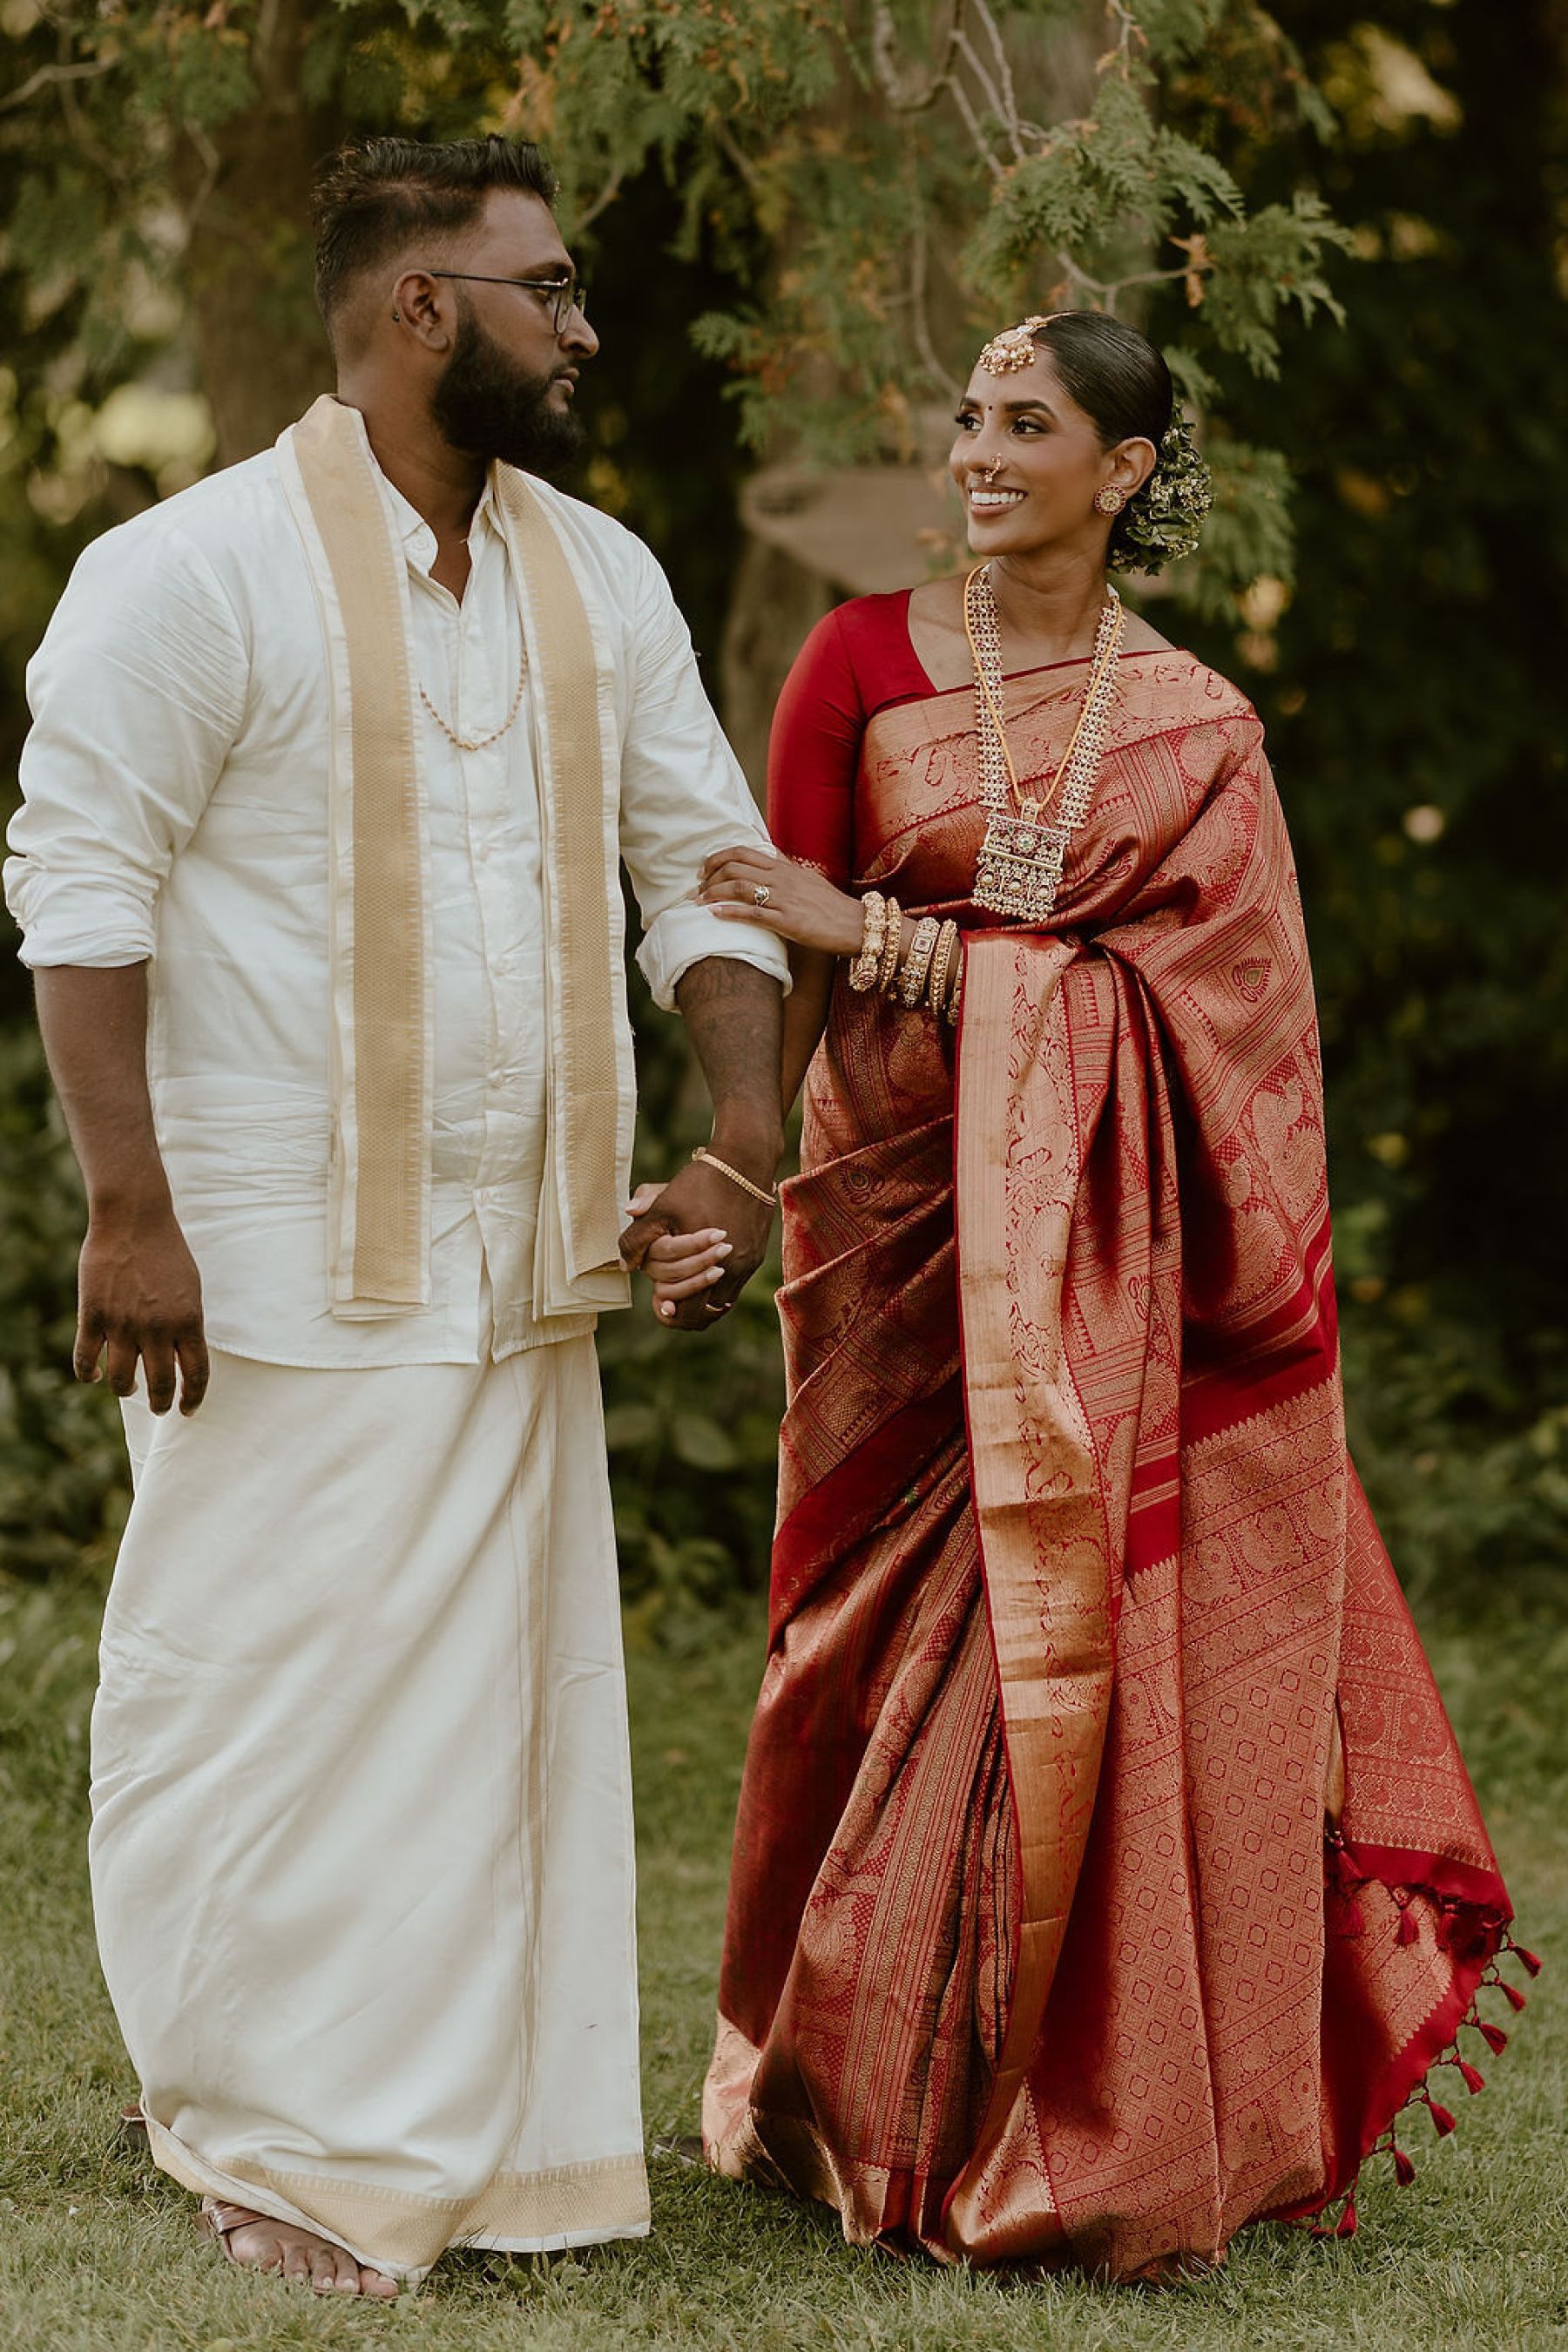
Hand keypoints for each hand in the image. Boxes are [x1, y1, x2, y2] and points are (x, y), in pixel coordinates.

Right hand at [75, 1195, 208, 1414]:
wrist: (134, 1220)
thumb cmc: (167, 1252)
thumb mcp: (190, 1290)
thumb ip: (186, 1325)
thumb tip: (178, 1358)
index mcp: (189, 1321)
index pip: (195, 1374)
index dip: (192, 1398)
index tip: (188, 1410)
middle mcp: (158, 1328)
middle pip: (160, 1385)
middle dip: (160, 1403)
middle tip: (159, 1407)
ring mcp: (123, 1324)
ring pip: (121, 1380)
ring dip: (126, 1390)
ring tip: (129, 1388)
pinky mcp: (93, 1316)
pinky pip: (86, 1359)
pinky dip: (88, 1374)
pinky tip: (93, 1376)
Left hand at [620, 1158, 774, 1331]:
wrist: (745, 1163)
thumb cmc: (701, 1181)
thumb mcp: (664, 1201)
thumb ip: (640, 1233)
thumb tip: (625, 1262)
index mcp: (699, 1254)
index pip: (678, 1296)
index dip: (665, 1306)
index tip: (660, 1305)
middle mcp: (725, 1264)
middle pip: (700, 1309)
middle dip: (682, 1311)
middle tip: (669, 1309)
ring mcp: (743, 1263)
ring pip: (720, 1304)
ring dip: (702, 1307)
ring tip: (688, 1305)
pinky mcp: (754, 1258)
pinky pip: (736, 1289)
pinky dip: (719, 1294)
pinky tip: (708, 1288)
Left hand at [695, 844, 863, 956]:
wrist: (856, 924)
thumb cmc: (831, 905)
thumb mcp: (807, 878)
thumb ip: (785, 866)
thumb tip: (769, 852)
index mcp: (784, 867)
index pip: (743, 852)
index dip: (717, 858)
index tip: (704, 870)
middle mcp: (781, 878)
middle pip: (735, 866)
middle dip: (709, 877)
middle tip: (697, 889)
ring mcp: (784, 898)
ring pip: (739, 887)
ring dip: (713, 893)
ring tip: (699, 902)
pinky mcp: (787, 921)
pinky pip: (752, 913)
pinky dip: (729, 913)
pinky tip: (714, 915)